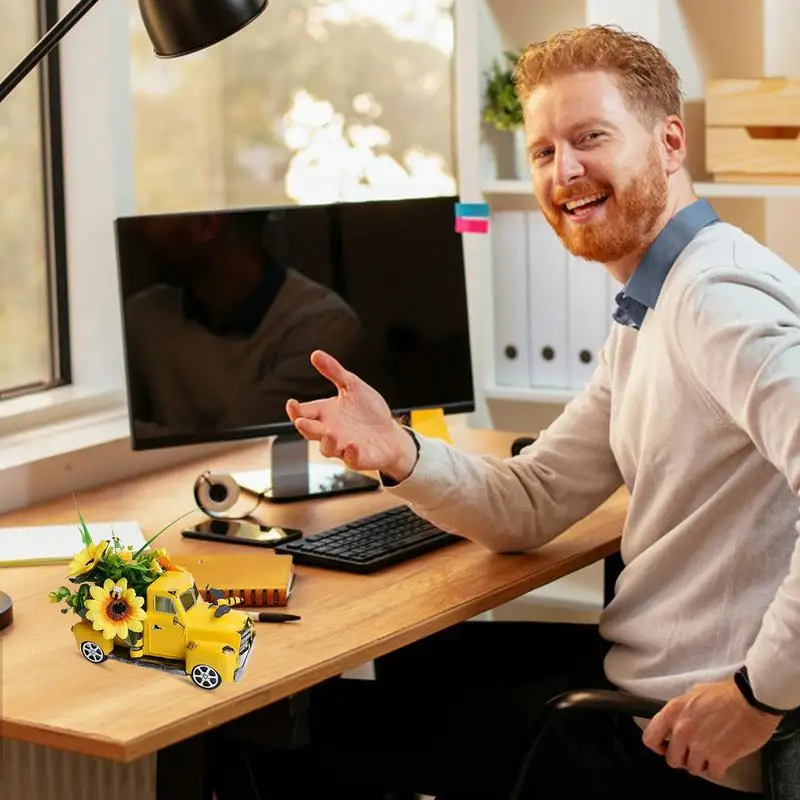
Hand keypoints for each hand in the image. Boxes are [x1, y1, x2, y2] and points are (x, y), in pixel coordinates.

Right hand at [286, 350, 417, 480]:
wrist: (390, 433)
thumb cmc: (368, 411)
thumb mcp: (352, 387)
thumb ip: (334, 372)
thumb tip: (315, 354)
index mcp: (325, 414)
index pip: (304, 413)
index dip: (296, 410)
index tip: (292, 404)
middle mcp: (329, 432)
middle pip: (310, 432)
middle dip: (305, 427)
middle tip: (301, 421)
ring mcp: (342, 447)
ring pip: (327, 448)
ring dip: (327, 442)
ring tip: (330, 433)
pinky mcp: (358, 458)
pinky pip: (351, 459)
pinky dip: (350, 453)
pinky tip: (353, 445)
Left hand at [642, 678, 779, 781]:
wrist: (751, 700)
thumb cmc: (725, 694)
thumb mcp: (694, 694)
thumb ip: (681, 711)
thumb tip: (677, 722)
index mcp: (673, 711)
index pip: (650, 738)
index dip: (657, 746)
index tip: (666, 747)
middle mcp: (683, 730)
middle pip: (672, 759)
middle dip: (682, 757)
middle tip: (693, 752)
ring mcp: (700, 746)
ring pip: (692, 769)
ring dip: (701, 763)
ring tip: (710, 752)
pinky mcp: (720, 758)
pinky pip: (712, 774)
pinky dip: (718, 769)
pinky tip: (723, 758)